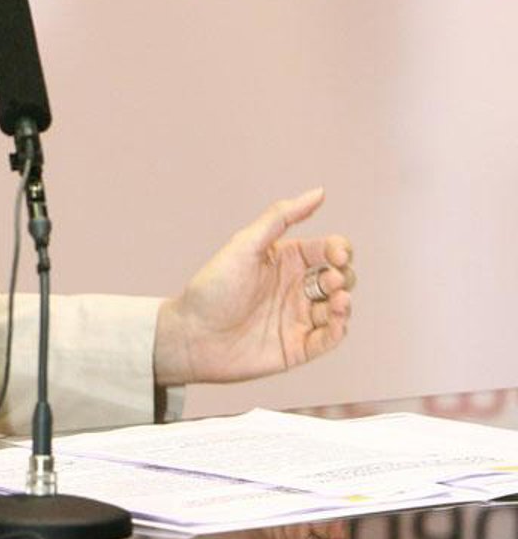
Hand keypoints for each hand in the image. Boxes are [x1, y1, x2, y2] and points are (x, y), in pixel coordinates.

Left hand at [153, 188, 354, 386]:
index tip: (337, 254)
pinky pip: (330, 338)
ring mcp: (298, 317)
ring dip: (344, 302)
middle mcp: (295, 286)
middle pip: (339, 276)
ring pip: (339, 306)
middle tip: (331, 280)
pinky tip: (336, 319)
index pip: (327, 249)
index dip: (339, 249)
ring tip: (336, 300)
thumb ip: (281, 216)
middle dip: (344, 275)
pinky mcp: (298, 347)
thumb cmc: (213, 287)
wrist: (192, 335)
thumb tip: (319, 192)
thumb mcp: (246, 244)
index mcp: (285, 259)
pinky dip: (340, 328)